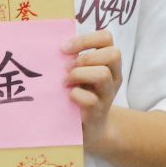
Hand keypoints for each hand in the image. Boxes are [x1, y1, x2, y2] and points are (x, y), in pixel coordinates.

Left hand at [63, 27, 120, 155]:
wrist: (89, 129)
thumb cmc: (80, 93)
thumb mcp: (80, 72)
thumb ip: (72, 57)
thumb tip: (52, 40)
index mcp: (108, 62)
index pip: (106, 37)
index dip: (85, 39)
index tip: (64, 49)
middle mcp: (113, 76)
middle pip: (113, 53)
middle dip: (85, 57)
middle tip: (67, 68)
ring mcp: (108, 94)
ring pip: (103, 74)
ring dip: (79, 74)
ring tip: (66, 82)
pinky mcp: (98, 112)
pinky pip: (90, 99)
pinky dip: (75, 95)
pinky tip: (68, 96)